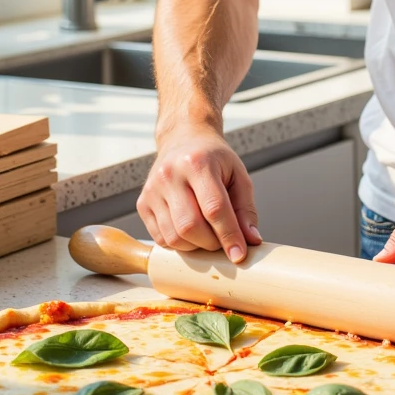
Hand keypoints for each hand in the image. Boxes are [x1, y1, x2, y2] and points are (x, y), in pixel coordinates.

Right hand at [137, 124, 262, 262]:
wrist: (184, 139)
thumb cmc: (214, 158)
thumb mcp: (238, 175)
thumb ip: (246, 209)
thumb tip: (251, 241)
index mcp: (198, 163)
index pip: (214, 208)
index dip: (229, 235)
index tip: (239, 255)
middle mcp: (170, 174)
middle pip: (190, 226)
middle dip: (211, 244)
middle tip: (223, 241)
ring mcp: (152, 189)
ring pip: (173, 237)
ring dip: (195, 247)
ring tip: (207, 235)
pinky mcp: (142, 203)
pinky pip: (160, 238)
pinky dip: (179, 244)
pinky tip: (190, 232)